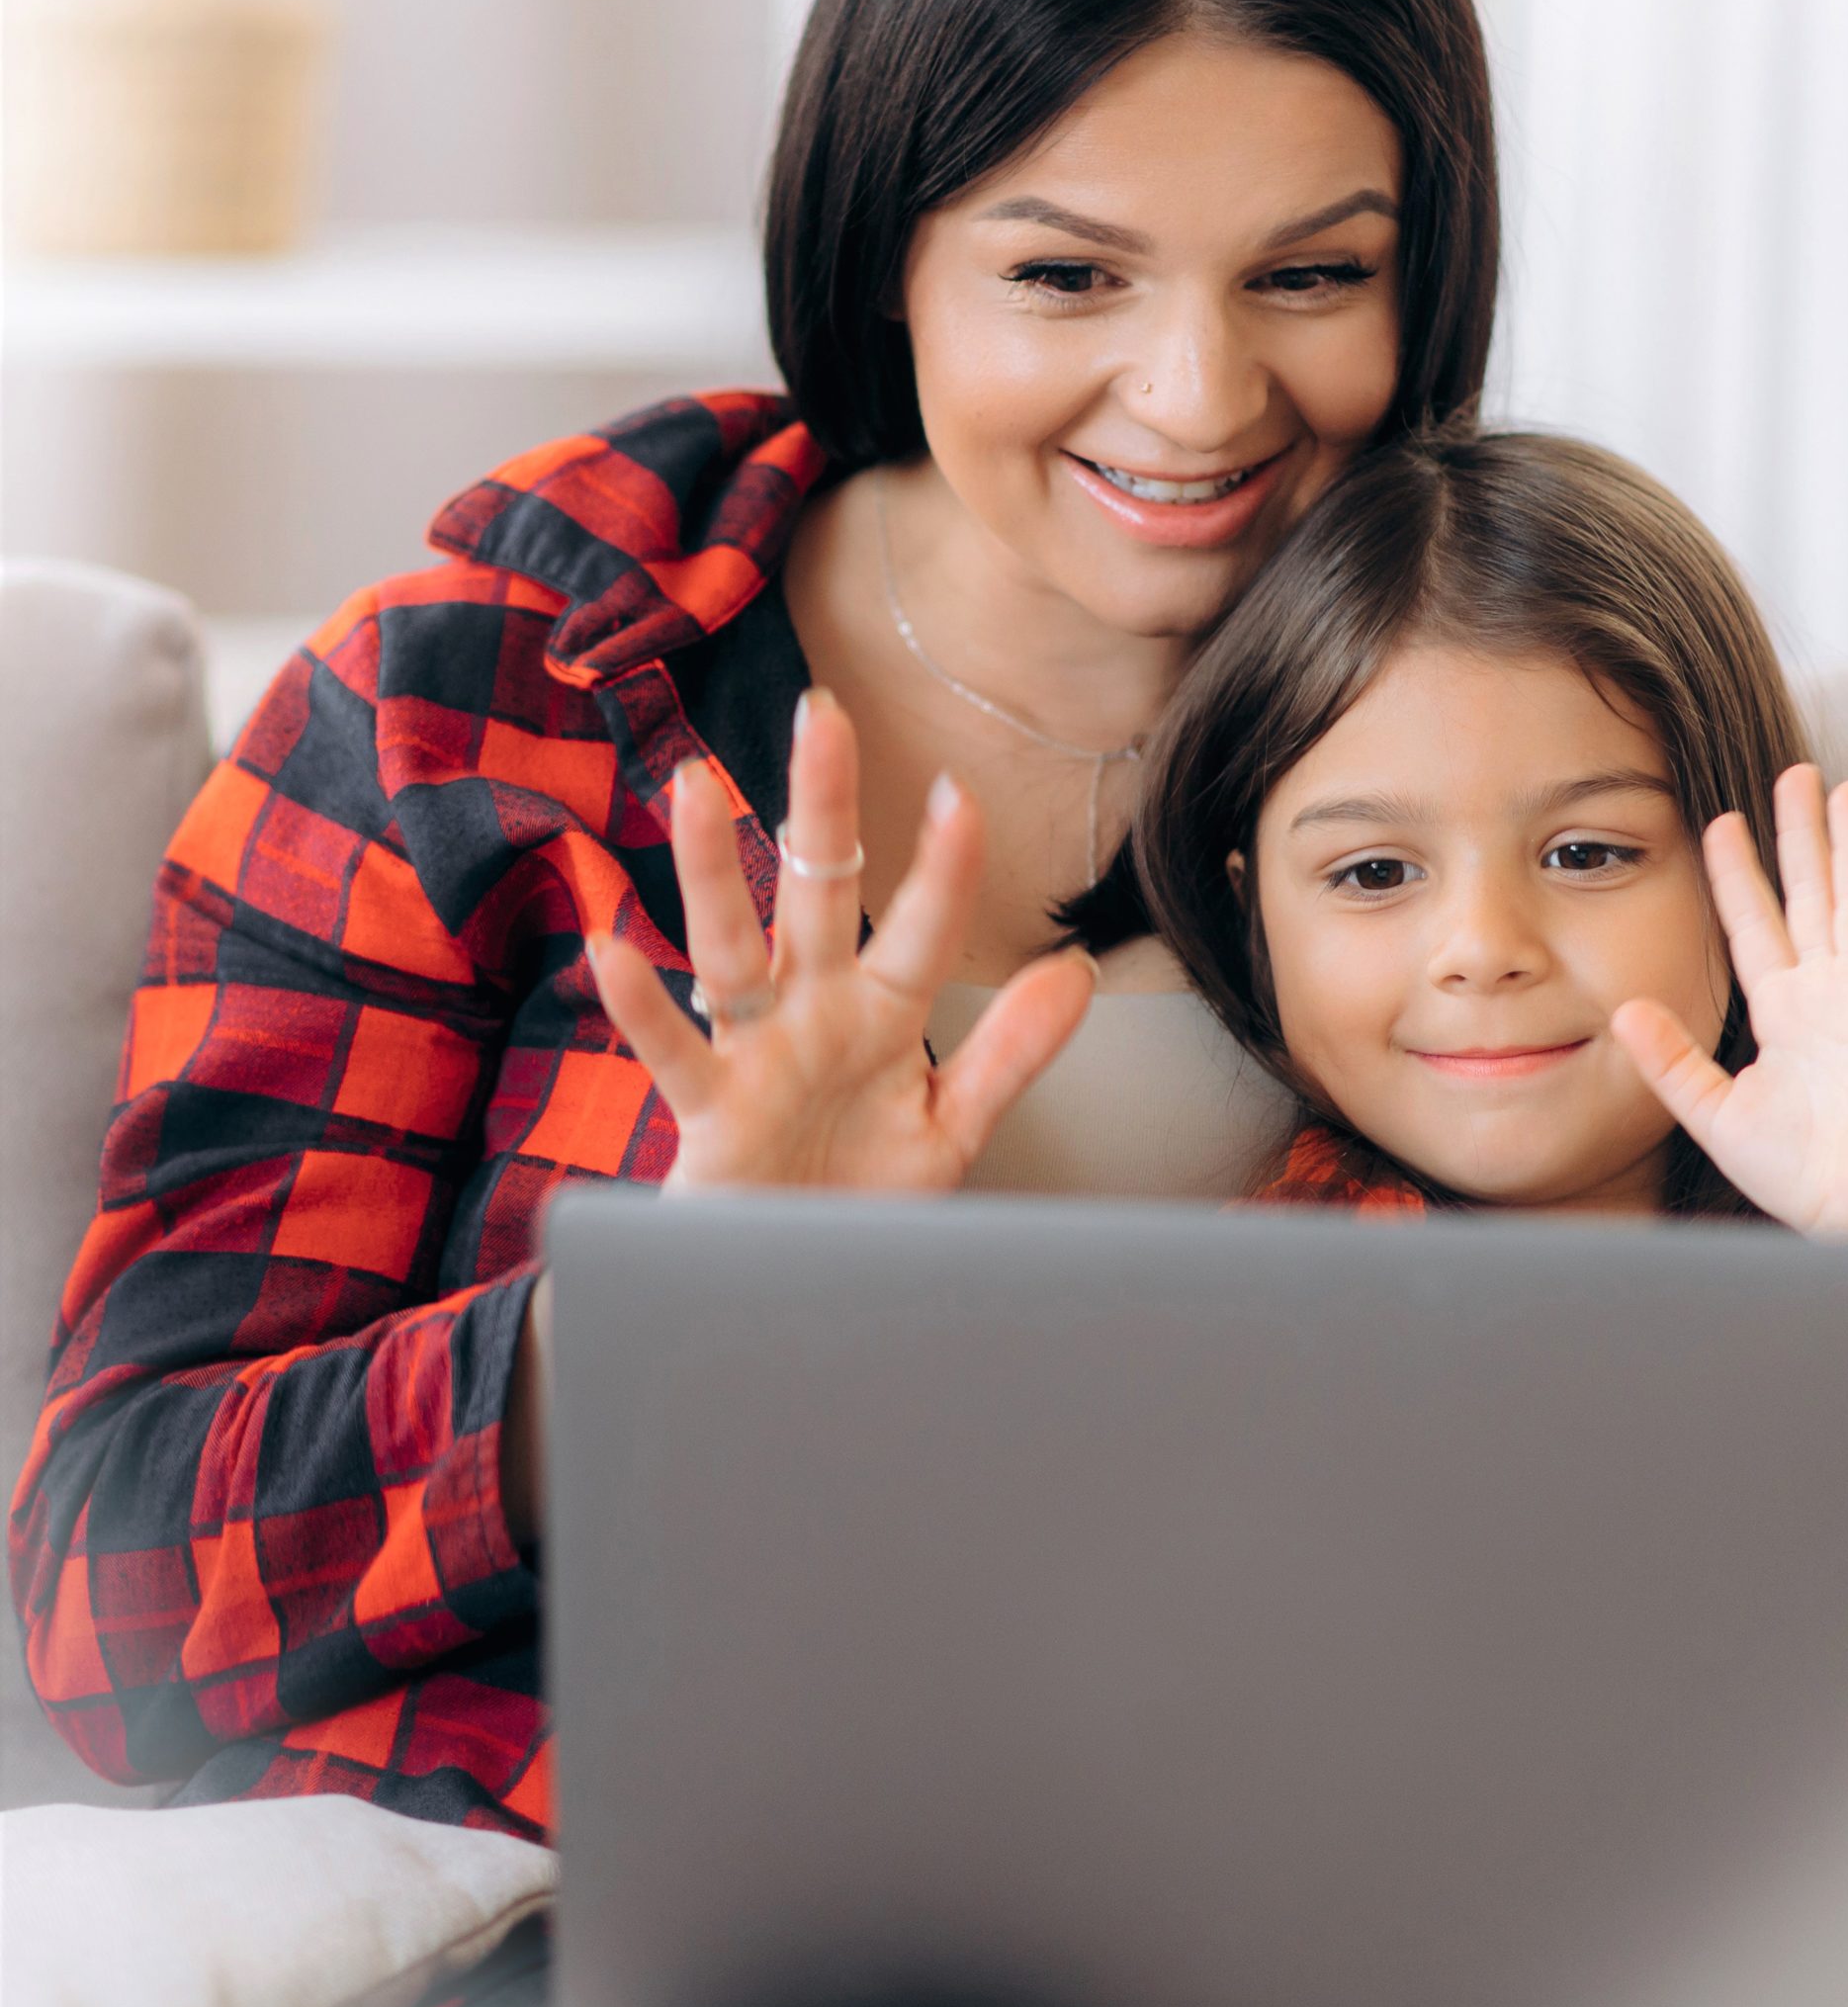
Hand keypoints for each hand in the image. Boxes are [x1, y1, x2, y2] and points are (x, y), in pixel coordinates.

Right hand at [589, 688, 1094, 1189]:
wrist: (786, 1291)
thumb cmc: (856, 1202)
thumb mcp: (949, 1129)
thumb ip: (1009, 1053)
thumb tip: (1075, 970)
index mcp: (882, 1016)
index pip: (922, 928)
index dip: (944, 870)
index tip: (959, 795)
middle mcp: (814, 1013)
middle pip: (819, 895)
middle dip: (821, 806)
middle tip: (821, 715)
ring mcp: (754, 1053)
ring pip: (731, 949)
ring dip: (710, 872)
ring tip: (690, 790)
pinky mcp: (706, 1112)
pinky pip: (671, 1052)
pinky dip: (638, 1007)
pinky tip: (613, 952)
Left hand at [1611, 766, 1847, 1234]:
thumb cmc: (1793, 1172)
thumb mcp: (1713, 1111)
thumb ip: (1670, 1060)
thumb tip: (1621, 1009)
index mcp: (1782, 1010)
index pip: (1753, 923)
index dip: (1737, 873)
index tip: (1719, 821)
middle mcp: (1826, 994)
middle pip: (1810, 894)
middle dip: (1802, 834)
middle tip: (1796, 773)